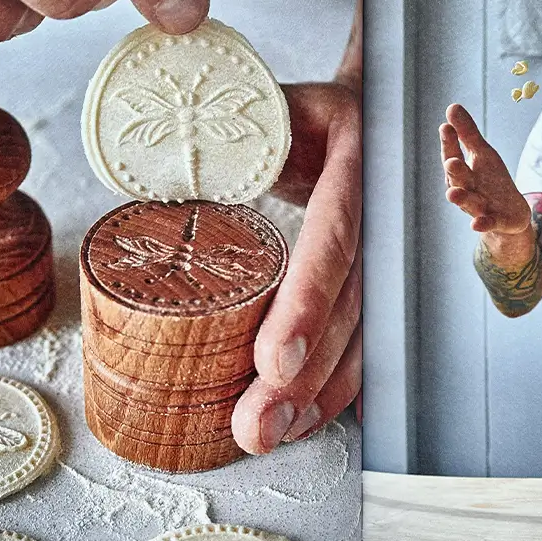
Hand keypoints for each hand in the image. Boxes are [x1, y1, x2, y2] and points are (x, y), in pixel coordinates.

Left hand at [229, 80, 361, 453]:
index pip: (336, 236)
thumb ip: (225, 139)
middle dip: (306, 375)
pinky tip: (309, 420)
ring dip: (321, 393)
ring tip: (275, 434)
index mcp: (357, 160)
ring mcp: (389, 253)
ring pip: (364, 334)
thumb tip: (153, 172)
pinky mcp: (380, 285)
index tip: (273, 360)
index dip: (308, 302)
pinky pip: (368, 341)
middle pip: (351, 304)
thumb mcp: (268, 107)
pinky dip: (340, 386)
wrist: (362, 115)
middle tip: (259, 425)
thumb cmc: (301, 114)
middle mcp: (383, 213)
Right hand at [439, 104, 530, 234]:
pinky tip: (476, 224)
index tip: (446, 127)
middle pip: (458, 179)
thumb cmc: (490, 180)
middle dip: (454, 170)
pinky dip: (481, 223)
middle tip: (451, 161)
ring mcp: (478, 206)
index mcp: (462, 171)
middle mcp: (466, 188)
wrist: (509, 214)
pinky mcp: (494, 221)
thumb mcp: (482, 154)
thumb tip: (452, 106)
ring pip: (468, 202)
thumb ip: (467, 134)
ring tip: (452, 194)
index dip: (449, 142)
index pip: (453, 154)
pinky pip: (486, 223)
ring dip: (460, 198)